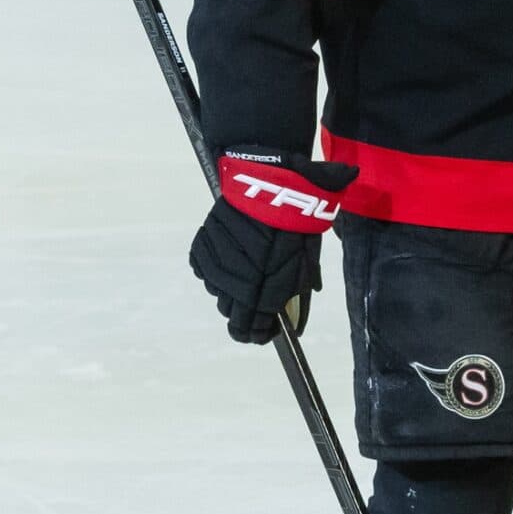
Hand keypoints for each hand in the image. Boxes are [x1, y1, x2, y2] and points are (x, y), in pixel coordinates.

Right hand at [188, 151, 357, 344]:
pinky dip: (215, 269)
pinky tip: (229, 260)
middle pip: (233, 311)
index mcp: (266, 286)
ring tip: (246, 274)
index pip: (251, 325)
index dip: (257, 333)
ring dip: (230, 290)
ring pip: (218, 290)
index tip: (262, 334)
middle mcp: (238, 279)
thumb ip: (299, 286)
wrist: (271, 179)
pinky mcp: (204, 242)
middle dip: (245, 313)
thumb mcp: (308, 256)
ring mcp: (217, 260)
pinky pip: (205, 268)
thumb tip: (293, 313)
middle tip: (257, 305)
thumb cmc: (298, 217)